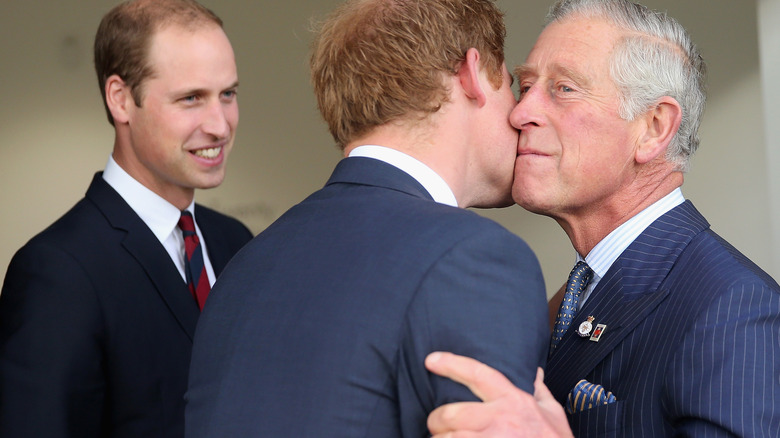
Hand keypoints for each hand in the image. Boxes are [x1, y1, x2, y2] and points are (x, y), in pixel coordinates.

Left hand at [425, 352, 572, 437]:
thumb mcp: (552, 414)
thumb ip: (539, 391)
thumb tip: (534, 372)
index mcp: (514, 402)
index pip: (478, 375)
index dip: (452, 364)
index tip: (431, 360)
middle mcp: (500, 421)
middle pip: (451, 413)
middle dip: (437, 419)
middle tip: (436, 424)